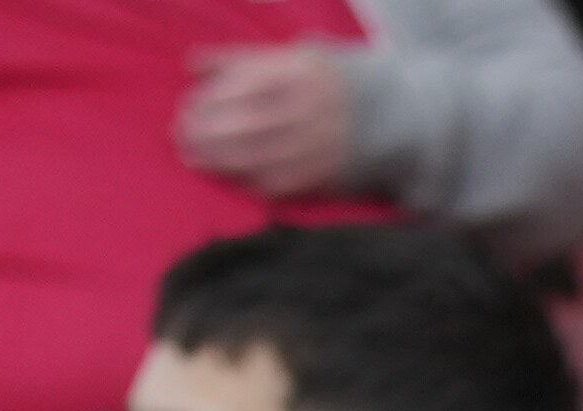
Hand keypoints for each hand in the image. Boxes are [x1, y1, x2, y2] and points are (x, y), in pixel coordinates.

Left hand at [174, 39, 363, 193]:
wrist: (401, 114)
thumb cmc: (333, 81)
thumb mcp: (295, 56)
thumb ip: (243, 58)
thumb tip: (192, 64)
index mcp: (303, 70)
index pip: (245, 85)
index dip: (211, 99)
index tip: (186, 108)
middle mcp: (315, 106)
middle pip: (250, 122)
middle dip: (210, 133)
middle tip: (181, 138)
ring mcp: (326, 141)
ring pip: (265, 155)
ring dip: (224, 161)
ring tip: (197, 161)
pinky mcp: (334, 171)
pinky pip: (288, 181)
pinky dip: (257, 182)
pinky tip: (235, 180)